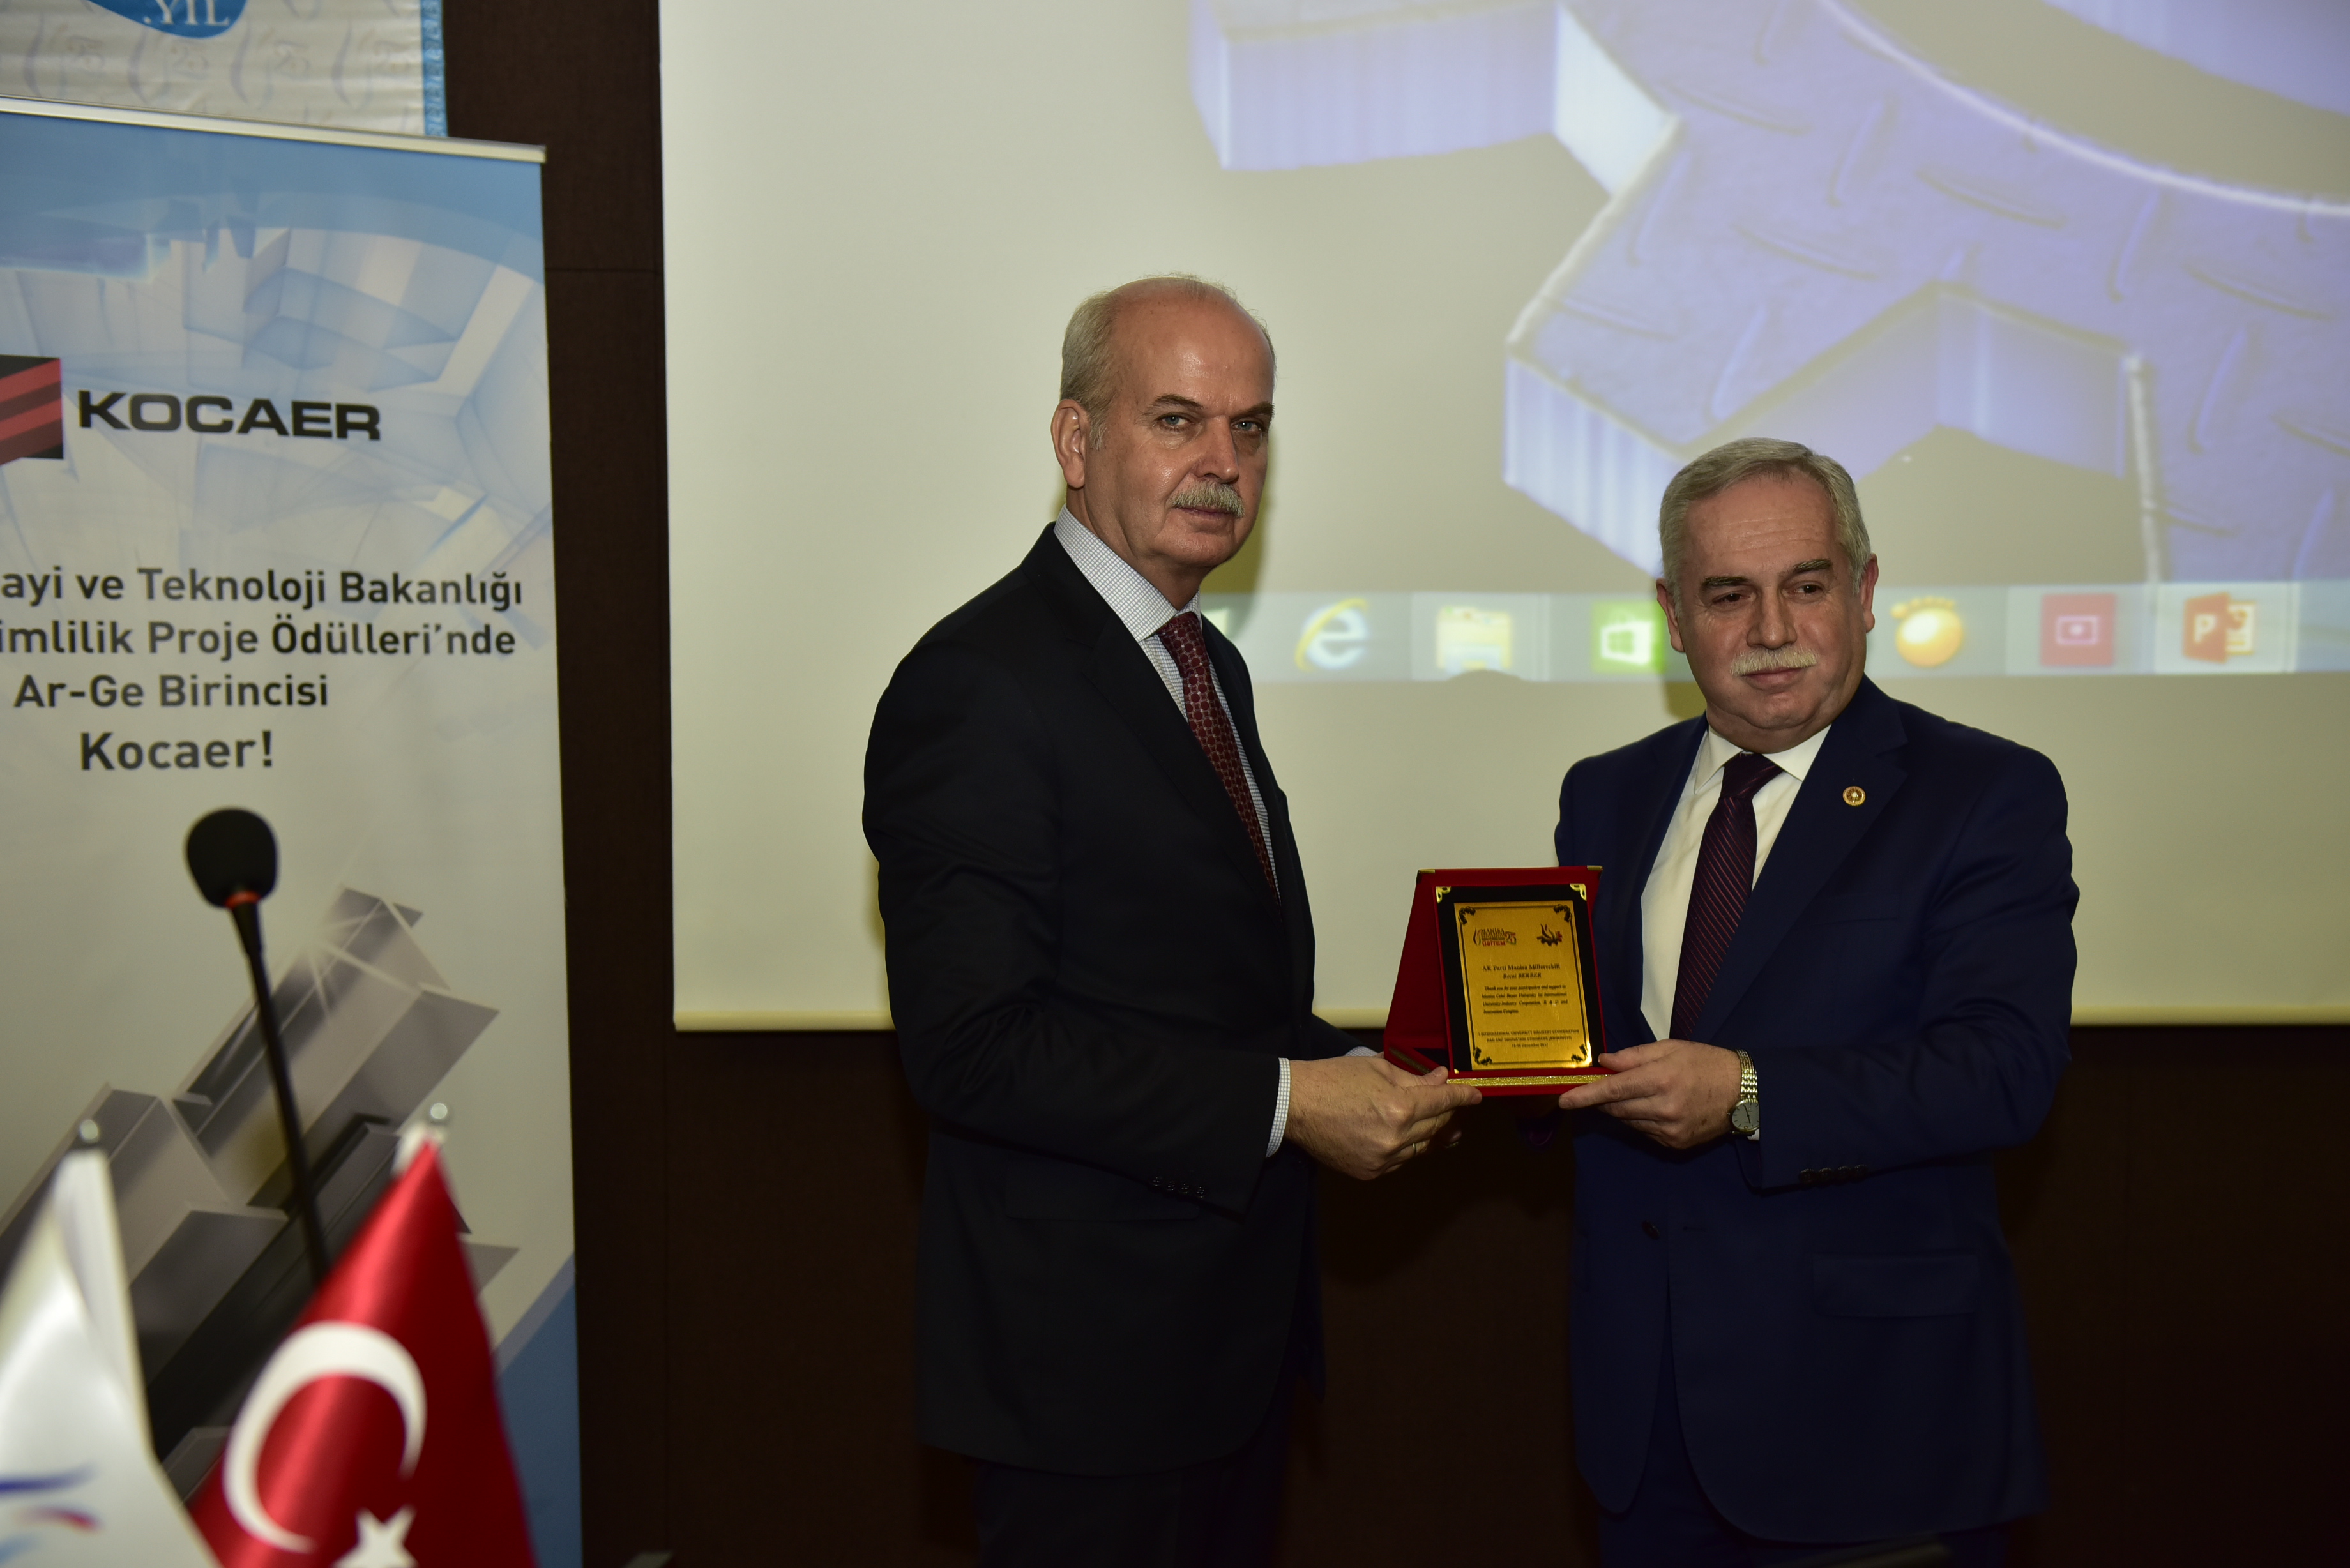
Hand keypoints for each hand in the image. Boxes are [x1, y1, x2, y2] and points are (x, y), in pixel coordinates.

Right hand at [1286, 1056, 1481, 1180]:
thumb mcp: (1377, 1068)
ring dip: (1428, 1132)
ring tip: (1425, 1120)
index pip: (1443, 1101)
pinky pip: (1401, 1161)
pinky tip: (1398, 1135)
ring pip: (1422, 1147)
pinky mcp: (1370, 1172)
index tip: (1475, 1096)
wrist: (1295, 1105)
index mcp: (1400, 1106)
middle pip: (1437, 1126)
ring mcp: (1383, 1158)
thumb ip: (1414, 1078)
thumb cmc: (1333, 1079)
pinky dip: (1405, 1148)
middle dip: (1446, 1112)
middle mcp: (1396, 1137)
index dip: (1463, 1096)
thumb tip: (1440, 1080)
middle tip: (1448, 1102)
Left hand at [1556, 1039, 1739, 1150]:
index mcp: (1661, 1079)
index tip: (1564, 1100)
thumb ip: (1633, 1056)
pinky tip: (1655, 1108)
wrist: (1744, 1093)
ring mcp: (1669, 1130)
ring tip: (1642, 1093)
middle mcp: (1663, 1108)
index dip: (1585, 1095)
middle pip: (1616, 1108)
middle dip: (1603, 1099)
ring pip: (1628, 1121)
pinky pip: (1644, 1132)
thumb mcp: (1670, 1049)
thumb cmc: (1705, 1063)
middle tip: (1602, 1088)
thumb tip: (1604, 1063)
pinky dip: (1641, 1120)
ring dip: (1624, 1108)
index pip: (1613, 1090)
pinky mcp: (1675, 1144)